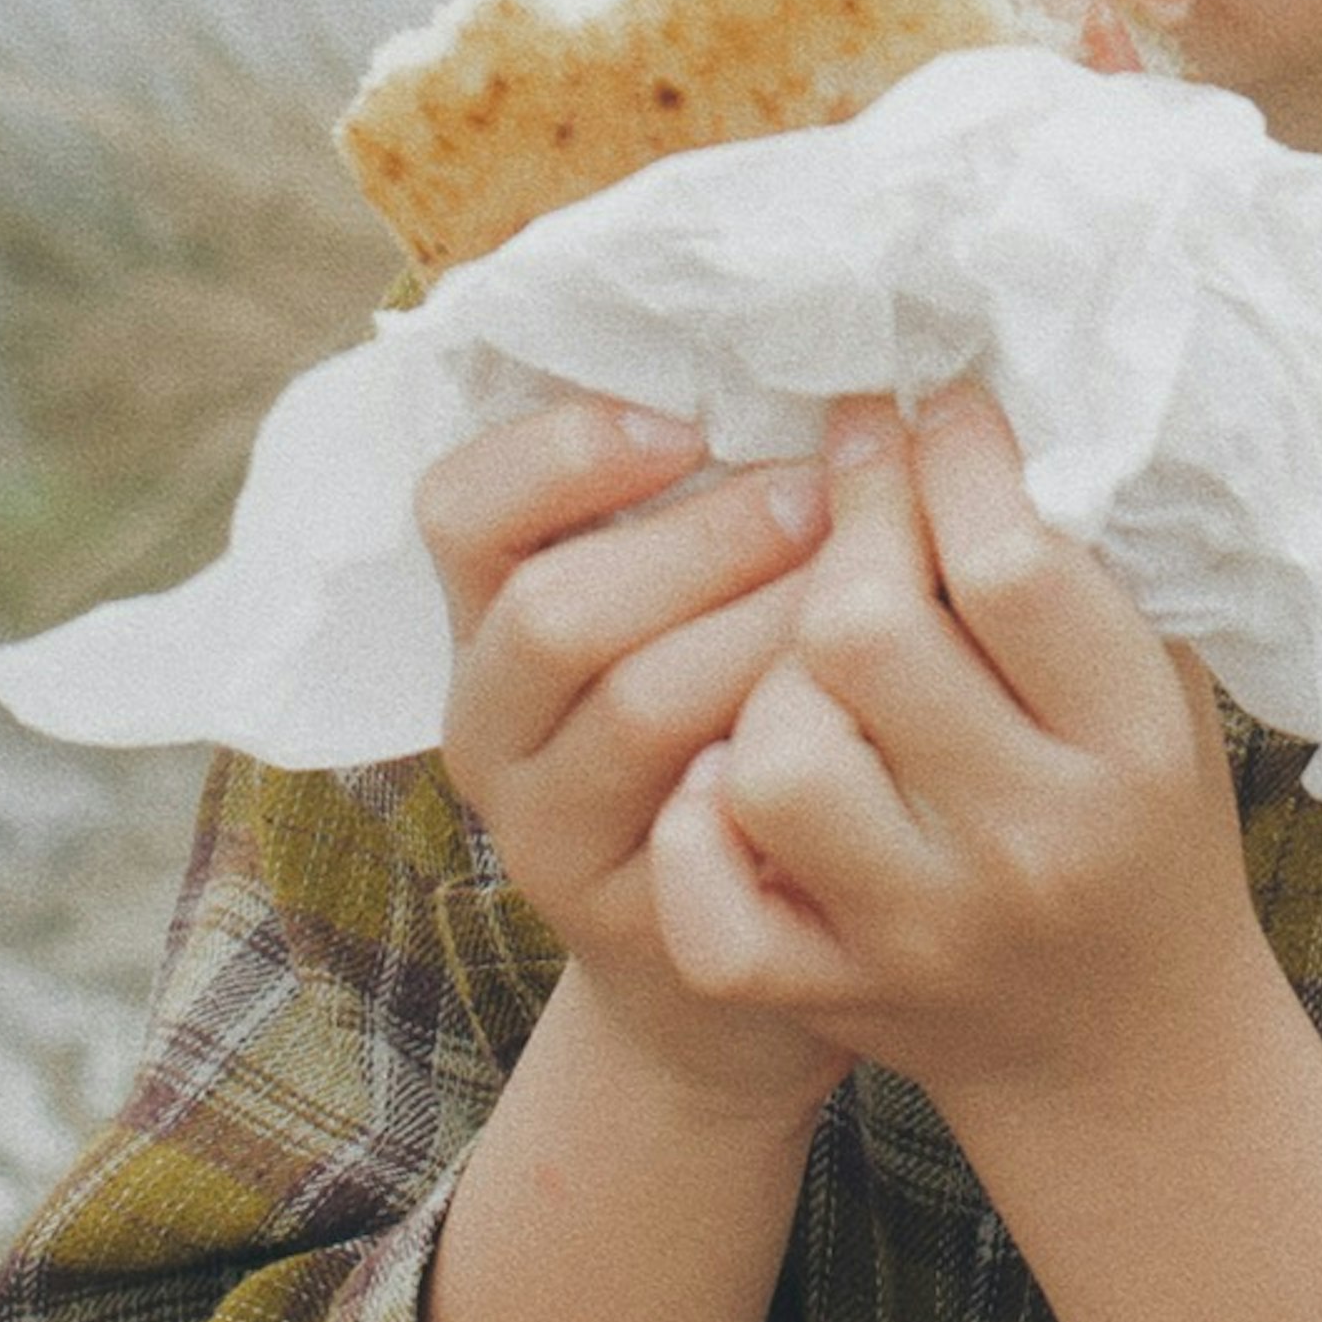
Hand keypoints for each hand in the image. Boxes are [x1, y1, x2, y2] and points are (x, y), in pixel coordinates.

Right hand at [422, 395, 848, 1123]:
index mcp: (485, 626)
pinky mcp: (639, 924)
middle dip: (703, 539)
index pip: (459, 509)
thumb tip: (797, 352)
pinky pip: (713, 820)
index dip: (564, 450)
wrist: (733, 969)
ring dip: (763, 625)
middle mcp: (491, 730)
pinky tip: (860, 704)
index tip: (686, 421)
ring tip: (862, 580)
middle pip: (554, 610)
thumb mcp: (674, 616)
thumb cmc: (726, 732)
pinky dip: (789, 741)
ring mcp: (553, 837)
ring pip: (638, 707)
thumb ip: (688, 510)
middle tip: (822, 496)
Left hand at [645, 392, 1271, 1129]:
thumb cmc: (1143, 824)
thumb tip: (955, 406)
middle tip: (848, 484)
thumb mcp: (1155, 688)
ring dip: (773, 675)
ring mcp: (918, 929)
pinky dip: (703, 826)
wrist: (1131, 1050)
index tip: (927, 411)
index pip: (1012, 563)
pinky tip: (734, 771)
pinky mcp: (831, 992)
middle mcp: (1027, 844)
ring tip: (812, 650)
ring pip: (774, 754)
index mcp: (1127, 750)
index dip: (949, 457)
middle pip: (866, 636)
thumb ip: (1079, 564)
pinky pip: (712, 901)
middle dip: (845, 531)